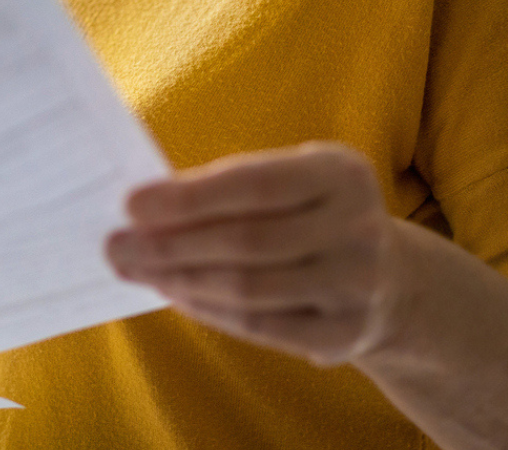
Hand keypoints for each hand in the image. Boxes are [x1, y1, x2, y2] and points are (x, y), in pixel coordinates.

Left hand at [105, 141, 400, 366]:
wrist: (391, 279)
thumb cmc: (310, 214)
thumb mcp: (290, 179)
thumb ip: (229, 187)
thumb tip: (143, 208)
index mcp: (340, 172)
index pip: (254, 185)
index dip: (189, 197)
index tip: (130, 205)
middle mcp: (358, 227)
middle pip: (246, 242)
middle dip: (170, 245)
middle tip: (116, 246)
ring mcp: (358, 285)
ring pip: (248, 289)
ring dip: (180, 281)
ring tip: (137, 269)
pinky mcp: (346, 334)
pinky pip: (260, 326)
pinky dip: (209, 311)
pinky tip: (175, 295)